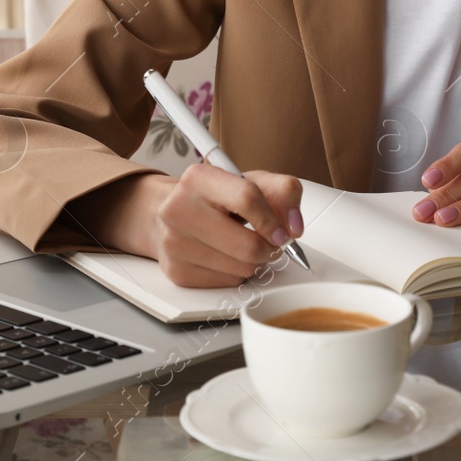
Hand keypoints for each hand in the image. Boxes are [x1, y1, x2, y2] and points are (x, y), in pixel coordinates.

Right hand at [89, 166, 304, 287]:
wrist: (166, 215)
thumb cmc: (213, 198)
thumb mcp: (248, 181)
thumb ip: (281, 191)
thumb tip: (295, 225)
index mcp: (198, 178)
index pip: (247, 198)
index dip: (273, 220)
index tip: (284, 232)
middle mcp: (179, 208)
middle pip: (247, 244)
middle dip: (268, 248)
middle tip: (268, 242)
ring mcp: (174, 242)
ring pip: (241, 268)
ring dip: (253, 261)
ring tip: (241, 244)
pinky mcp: (177, 271)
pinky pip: (227, 282)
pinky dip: (235, 272)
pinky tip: (225, 256)